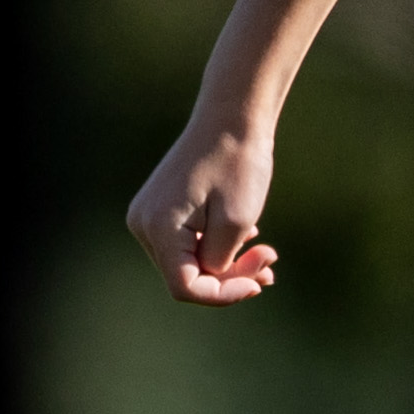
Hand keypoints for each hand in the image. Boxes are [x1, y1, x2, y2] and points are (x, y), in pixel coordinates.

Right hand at [127, 115, 282, 303]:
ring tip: (266, 252)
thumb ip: (221, 261)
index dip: (223, 295)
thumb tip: (209, 280)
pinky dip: (218, 247)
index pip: (185, 287)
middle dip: (230, 277)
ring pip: (189, 262)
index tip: (258, 283)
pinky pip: (188, 244)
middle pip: (187, 276)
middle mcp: (144, 225)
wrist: (230, 118)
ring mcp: (148, 217)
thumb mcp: (238, 221)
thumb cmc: (238, 164)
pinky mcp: (160, 210)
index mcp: (159, 228)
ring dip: (228, 264)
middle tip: (270, 260)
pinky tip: (248, 235)